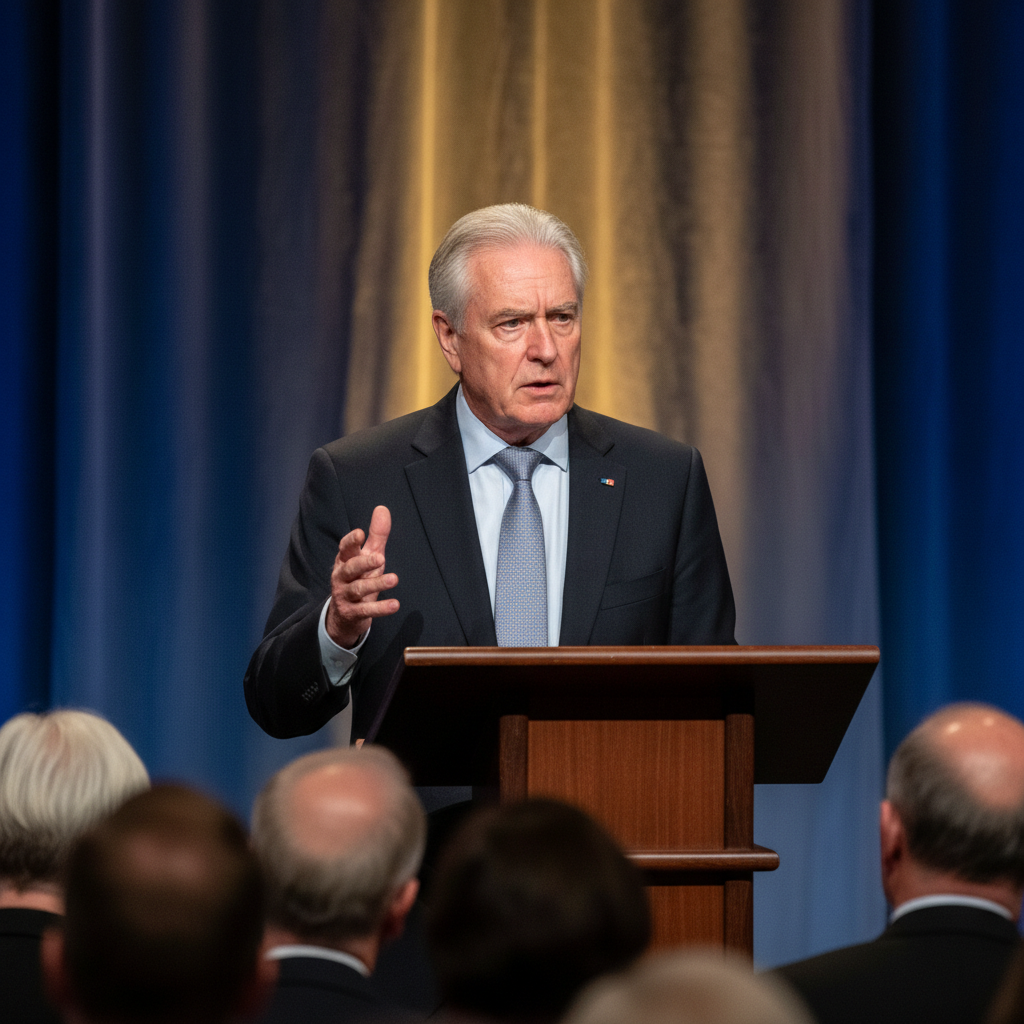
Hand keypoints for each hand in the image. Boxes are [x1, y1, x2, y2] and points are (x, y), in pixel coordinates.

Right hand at [325, 505, 398, 647]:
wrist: (344, 615)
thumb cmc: (359, 577)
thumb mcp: (368, 556)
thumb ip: (376, 535)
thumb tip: (382, 508)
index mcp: (345, 560)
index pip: (345, 549)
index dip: (351, 541)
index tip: (360, 533)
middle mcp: (342, 577)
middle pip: (350, 568)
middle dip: (364, 563)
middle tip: (380, 558)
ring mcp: (345, 596)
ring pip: (358, 589)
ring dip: (376, 584)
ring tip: (394, 579)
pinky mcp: (352, 613)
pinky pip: (366, 610)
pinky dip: (380, 608)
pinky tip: (395, 605)